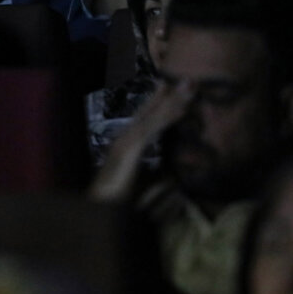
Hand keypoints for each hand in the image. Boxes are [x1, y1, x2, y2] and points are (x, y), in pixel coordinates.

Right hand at [89, 79, 194, 203]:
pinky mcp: (127, 150)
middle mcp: (125, 140)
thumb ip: (160, 179)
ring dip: (173, 101)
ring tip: (191, 86)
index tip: (180, 91)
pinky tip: (181, 107)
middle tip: (189, 79)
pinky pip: (151, 130)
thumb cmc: (122, 205)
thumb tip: (178, 176)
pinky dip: (166, 116)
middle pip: (149, 113)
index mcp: (128, 147)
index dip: (164, 105)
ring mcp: (125, 143)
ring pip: (152, 117)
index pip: (148, 121)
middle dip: (168, 96)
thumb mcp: (147, 189)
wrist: (101, 214)